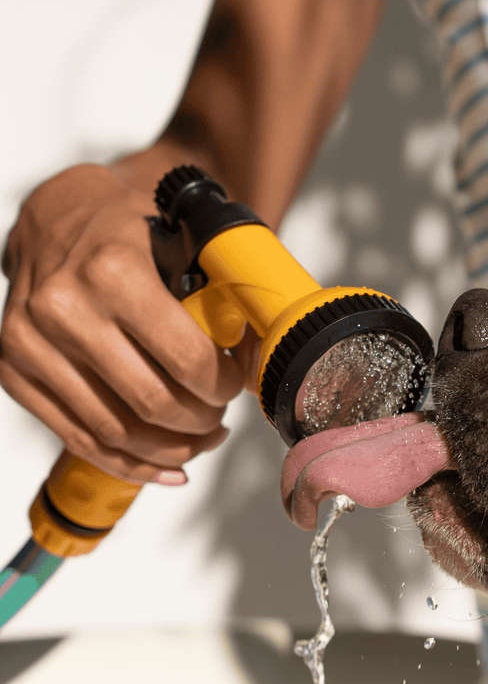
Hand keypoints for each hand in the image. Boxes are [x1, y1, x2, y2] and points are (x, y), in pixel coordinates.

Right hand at [0, 161, 243, 483]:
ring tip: (200, 440)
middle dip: (202, 421)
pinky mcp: (13, 370)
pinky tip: (167, 469)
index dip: (224, 386)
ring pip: (117, 432)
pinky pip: (80, 439)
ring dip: (172, 449)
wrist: (55, 214)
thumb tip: (267, 353)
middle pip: (154, 404)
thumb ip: (223, 293)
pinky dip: (130, 465)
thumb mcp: (184, 240)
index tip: (236, 385)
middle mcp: (63, 309)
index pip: (188, 362)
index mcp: (113, 272)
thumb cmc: (128, 229)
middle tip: (220, 417)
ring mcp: (29, 343)